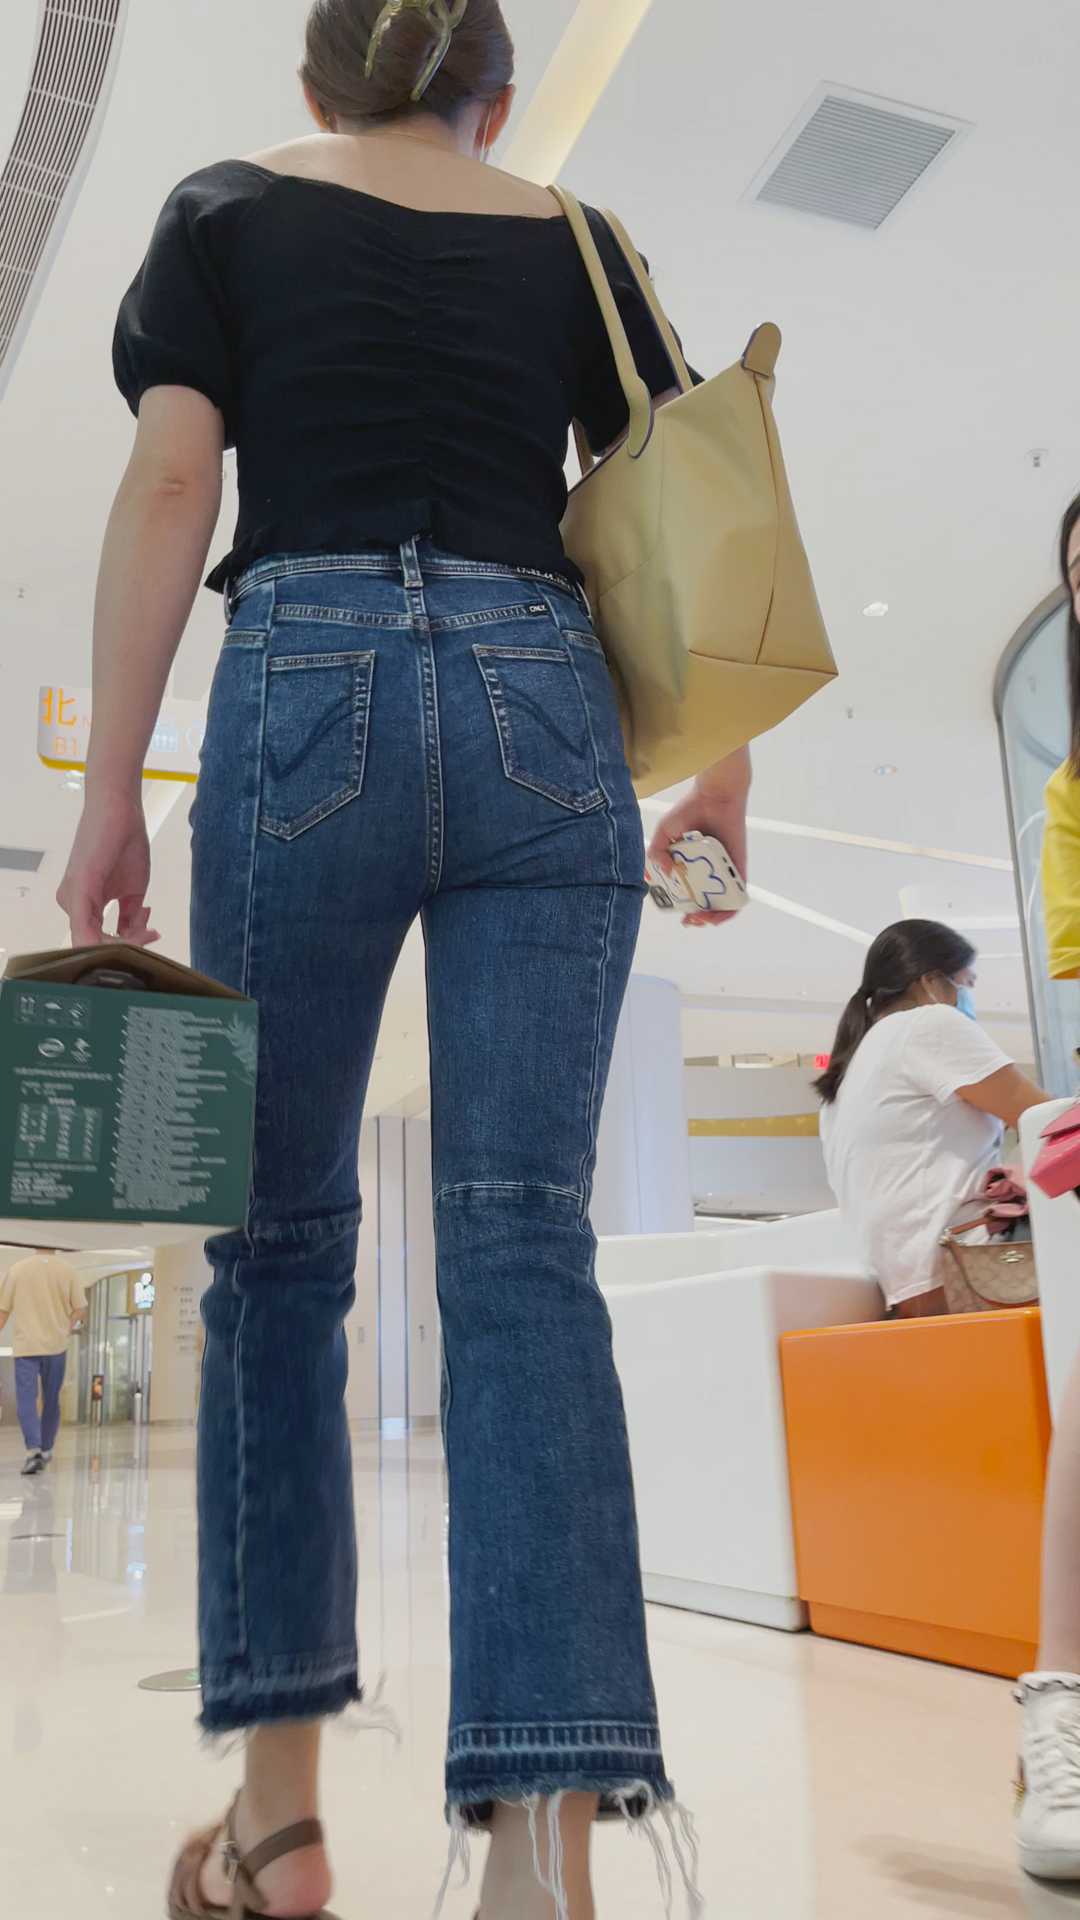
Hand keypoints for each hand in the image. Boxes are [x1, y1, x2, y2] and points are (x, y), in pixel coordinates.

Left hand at [56, 788, 158, 950]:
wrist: (119, 809)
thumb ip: (129, 918)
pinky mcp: (77, 892)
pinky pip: (87, 932)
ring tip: (150, 927)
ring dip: (128, 942)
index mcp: (82, 905)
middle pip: (97, 946)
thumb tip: (133, 938)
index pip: (99, 942)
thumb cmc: (124, 841)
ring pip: (94, 943)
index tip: (153, 935)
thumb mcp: (132, 891)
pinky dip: (116, 939)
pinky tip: (139, 932)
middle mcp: (71, 904)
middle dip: (131, 945)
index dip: (128, 947)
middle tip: (153, 933)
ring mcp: (71, 900)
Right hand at [647, 750, 749, 928]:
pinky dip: (729, 910)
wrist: (715, 795)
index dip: (679, 904)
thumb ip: (655, 853)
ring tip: (700, 919)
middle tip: (687, 920)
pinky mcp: (738, 870)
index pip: (686, 891)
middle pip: (705, 902)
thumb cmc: (690, 809)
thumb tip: (662, 875)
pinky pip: (738, 896)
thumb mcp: (664, 832)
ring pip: (722, 904)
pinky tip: (715, 915)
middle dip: (696, 917)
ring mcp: (723, 871)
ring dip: (712, 918)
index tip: (672, 909)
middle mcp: (707, 870)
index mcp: (690, 864)